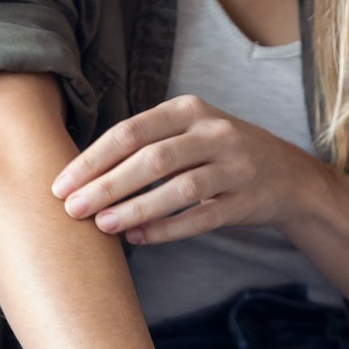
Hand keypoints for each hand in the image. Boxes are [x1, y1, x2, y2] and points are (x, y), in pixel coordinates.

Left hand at [50, 94, 320, 243]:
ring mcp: (234, 167)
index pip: (130, 132)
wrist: (287, 175)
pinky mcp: (246, 200)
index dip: (93, 159)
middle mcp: (214, 133)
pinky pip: (202, 218)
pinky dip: (167, 229)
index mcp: (188, 110)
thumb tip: (80, 175)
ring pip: (179, 189)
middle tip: (72, 209)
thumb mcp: (187, 130)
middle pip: (152, 159)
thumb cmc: (218, 152)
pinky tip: (138, 238)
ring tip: (102, 225)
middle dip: (106, 186)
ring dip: (136, 209)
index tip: (61, 184)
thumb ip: (145, 142)